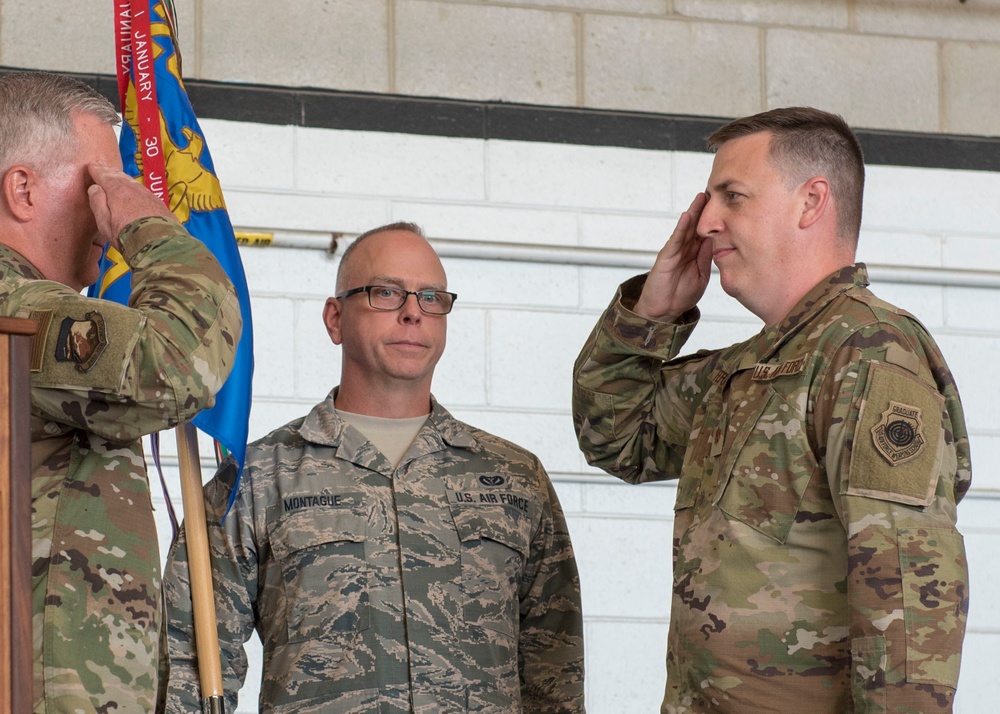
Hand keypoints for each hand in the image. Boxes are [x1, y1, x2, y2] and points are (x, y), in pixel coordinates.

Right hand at [87, 164, 173, 248]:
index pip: (104, 176)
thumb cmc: (126, 235)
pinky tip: (134, 188)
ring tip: (116, 174)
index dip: (97, 170)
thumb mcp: (104, 222)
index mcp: (117, 191)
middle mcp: (133, 189)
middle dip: (109, 171)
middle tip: (102, 165)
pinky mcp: (159, 203)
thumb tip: (95, 188)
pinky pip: (142, 190)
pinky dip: (134, 186)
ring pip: (132, 182)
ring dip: (122, 177)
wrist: (160, 244)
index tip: (91, 165)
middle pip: (119, 176)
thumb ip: (98, 203)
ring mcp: (148, 195)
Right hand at [633, 193, 712, 321]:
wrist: (663, 311)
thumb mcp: (701, 275)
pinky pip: (675, 240)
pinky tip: (687, 216)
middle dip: (705, 209)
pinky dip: (681, 228)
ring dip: (694, 212)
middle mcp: (685, 249)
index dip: (715, 219)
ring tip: (701, 196)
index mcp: (695, 253)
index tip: (727, 205)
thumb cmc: (681, 295)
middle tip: (715, 191)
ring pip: (686, 228)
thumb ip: (707, 259)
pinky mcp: (666, 257)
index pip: (707, 231)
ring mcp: (675, 251)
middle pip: (697, 225)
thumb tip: (717, 241)